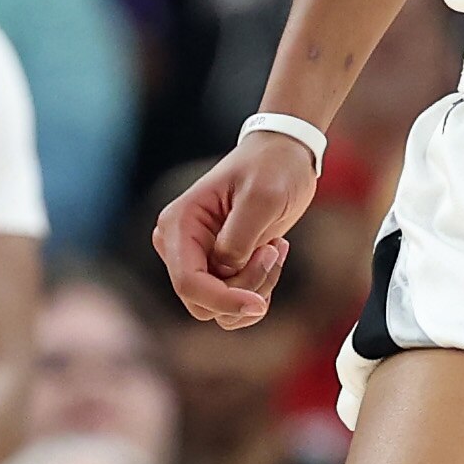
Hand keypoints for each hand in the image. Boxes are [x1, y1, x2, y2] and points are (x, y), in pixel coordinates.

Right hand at [153, 126, 319, 326]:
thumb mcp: (261, 197)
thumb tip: (226, 272)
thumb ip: (239, 239)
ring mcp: (197, 259)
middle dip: (244, 289)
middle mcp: (179, 246)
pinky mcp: (219, 268)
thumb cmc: (272, 168)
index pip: (188, 283)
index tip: (259, 303)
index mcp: (179, 224)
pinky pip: (234, 301)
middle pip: (203, 301)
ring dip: (256, 288)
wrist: (284, 156)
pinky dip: (260, 287)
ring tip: (276, 248)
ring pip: (221, 308)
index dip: (223, 300)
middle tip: (274, 251)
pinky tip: (274, 253)